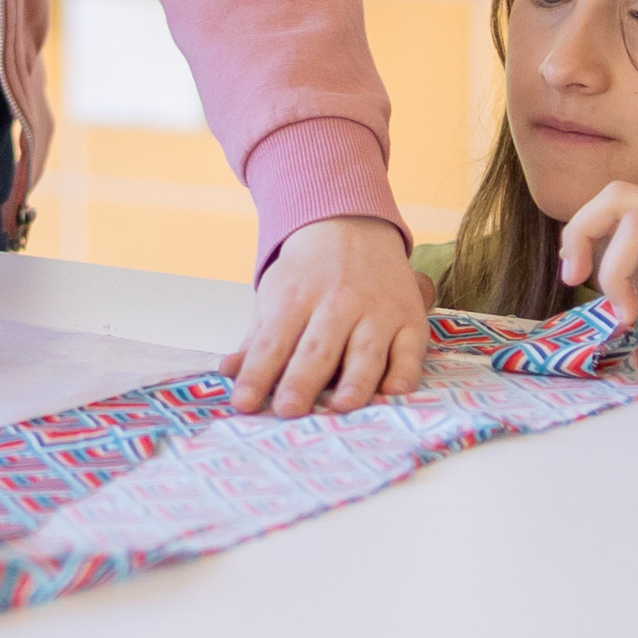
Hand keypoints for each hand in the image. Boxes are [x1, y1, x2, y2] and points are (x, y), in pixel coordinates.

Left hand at [228, 218, 431, 413]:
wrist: (350, 226)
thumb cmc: (306, 277)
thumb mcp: (274, 297)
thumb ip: (256, 340)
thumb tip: (228, 372)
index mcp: (295, 298)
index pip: (272, 342)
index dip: (257, 373)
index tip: (243, 403)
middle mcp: (337, 303)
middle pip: (317, 349)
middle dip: (302, 381)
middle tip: (287, 410)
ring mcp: (377, 312)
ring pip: (366, 351)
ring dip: (355, 381)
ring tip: (341, 406)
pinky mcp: (409, 320)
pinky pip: (410, 350)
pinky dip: (404, 372)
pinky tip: (392, 392)